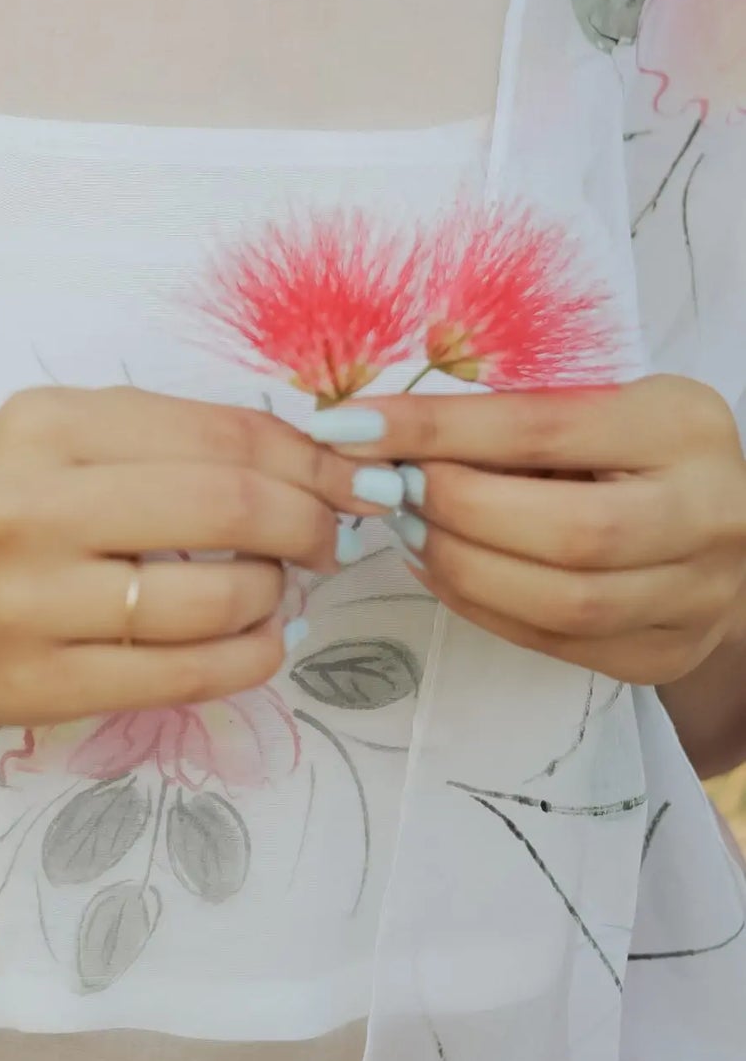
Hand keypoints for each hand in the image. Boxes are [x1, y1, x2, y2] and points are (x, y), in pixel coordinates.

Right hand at [0, 384, 374, 729]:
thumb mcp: (45, 438)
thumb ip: (159, 438)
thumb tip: (306, 459)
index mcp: (45, 427)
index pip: (221, 434)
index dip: (311, 459)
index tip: (353, 478)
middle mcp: (35, 508)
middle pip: (231, 506)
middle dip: (310, 522)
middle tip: (329, 537)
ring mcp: (34, 604)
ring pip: (216, 598)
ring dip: (276, 594)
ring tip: (270, 588)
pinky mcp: (40, 686)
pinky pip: (185, 675)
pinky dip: (251, 656)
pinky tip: (261, 641)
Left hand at [311, 376, 745, 686]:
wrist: (732, 524)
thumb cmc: (639, 448)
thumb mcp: (601, 407)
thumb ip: (514, 419)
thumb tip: (383, 431)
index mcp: (683, 429)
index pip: (543, 429)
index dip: (439, 431)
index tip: (352, 424)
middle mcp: (707, 516)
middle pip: (566, 531)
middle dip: (454, 509)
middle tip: (388, 486)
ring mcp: (694, 597)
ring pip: (561, 603)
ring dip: (459, 565)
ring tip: (408, 529)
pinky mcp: (664, 653)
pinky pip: (555, 642)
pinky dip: (480, 606)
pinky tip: (439, 568)